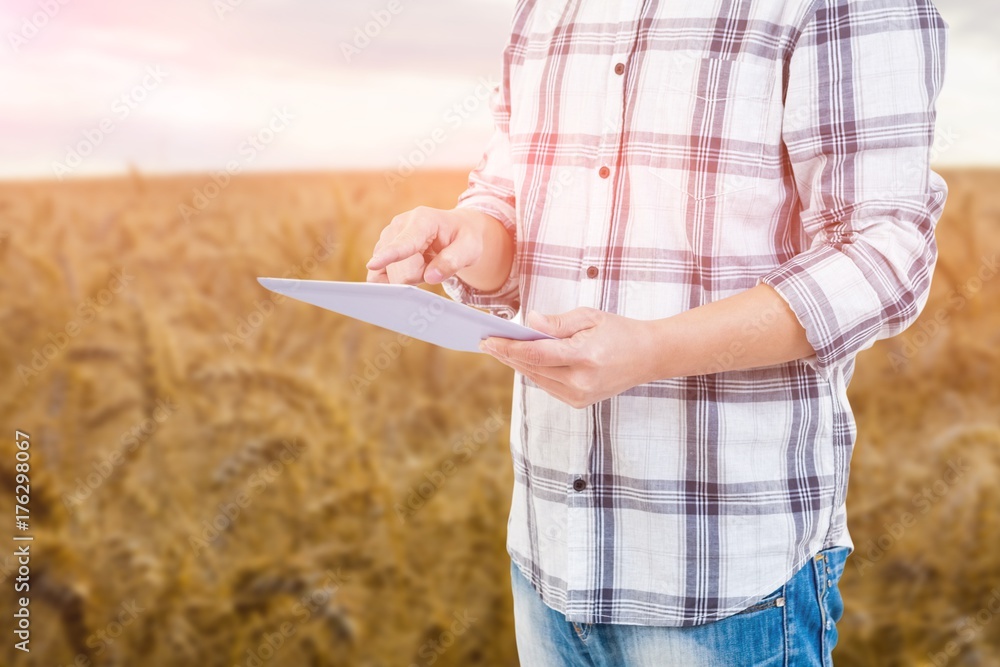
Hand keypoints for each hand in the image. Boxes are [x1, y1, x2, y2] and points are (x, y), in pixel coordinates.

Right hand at [365, 207, 487, 285]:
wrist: (456, 228)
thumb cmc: (464, 237)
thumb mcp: (470, 248)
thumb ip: (453, 261)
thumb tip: (431, 276)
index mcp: (423, 220)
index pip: (404, 242)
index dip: (390, 255)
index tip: (373, 264)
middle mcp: (399, 225)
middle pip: (400, 269)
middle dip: (418, 275)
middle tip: (434, 262)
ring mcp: (387, 236)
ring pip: (389, 274)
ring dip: (409, 276)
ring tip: (424, 261)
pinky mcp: (381, 248)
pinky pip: (378, 274)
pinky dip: (394, 279)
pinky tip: (408, 269)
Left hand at [479, 308, 659, 408]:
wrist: (649, 357)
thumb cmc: (620, 332)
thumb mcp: (590, 316)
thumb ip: (558, 323)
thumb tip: (530, 322)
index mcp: (584, 356)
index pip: (535, 353)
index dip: (508, 347)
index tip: (488, 339)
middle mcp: (580, 381)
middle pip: (531, 368)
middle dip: (507, 354)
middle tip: (486, 342)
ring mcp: (579, 396)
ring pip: (536, 378)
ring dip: (517, 364)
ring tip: (499, 349)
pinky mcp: (578, 402)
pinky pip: (547, 385)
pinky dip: (534, 372)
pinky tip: (522, 359)